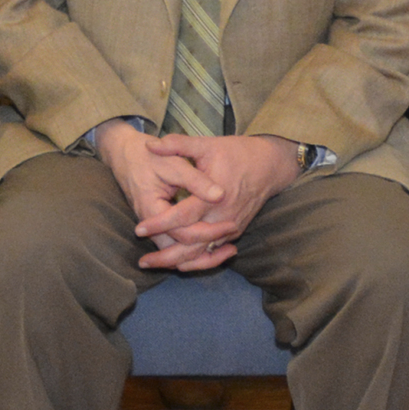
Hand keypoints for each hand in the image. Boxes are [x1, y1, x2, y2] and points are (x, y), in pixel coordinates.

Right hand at [93, 119, 230, 267]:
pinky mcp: (157, 227)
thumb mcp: (173, 164)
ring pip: (176, 254)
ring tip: (228, 253)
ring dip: (199, 259)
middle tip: (233, 248)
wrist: (124, 154)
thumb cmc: (149, 157)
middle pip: (178, 252)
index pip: (182, 233)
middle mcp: (149, 225)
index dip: (209, 231)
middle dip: (206, 254)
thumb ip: (196, 180)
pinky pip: (174, 246)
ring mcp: (152, 228)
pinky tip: (213, 247)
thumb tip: (220, 195)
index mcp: (151, 209)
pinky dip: (193, 251)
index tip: (232, 223)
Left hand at [130, 133, 300, 268]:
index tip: (138, 229)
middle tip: (142, 262)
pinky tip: (176, 263)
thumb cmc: (236, 153)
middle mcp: (223, 217)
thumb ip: (178, 145)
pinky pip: (212, 251)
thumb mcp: (207, 145)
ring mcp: (230, 227)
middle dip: (166, 255)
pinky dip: (195, 260)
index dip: (160, 224)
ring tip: (153, 265)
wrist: (269, 165)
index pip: (183, 216)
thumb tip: (150, 144)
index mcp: (214, 197)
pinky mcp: (234, 231)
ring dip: (179, 262)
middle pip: (192, 244)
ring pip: (202, 253)